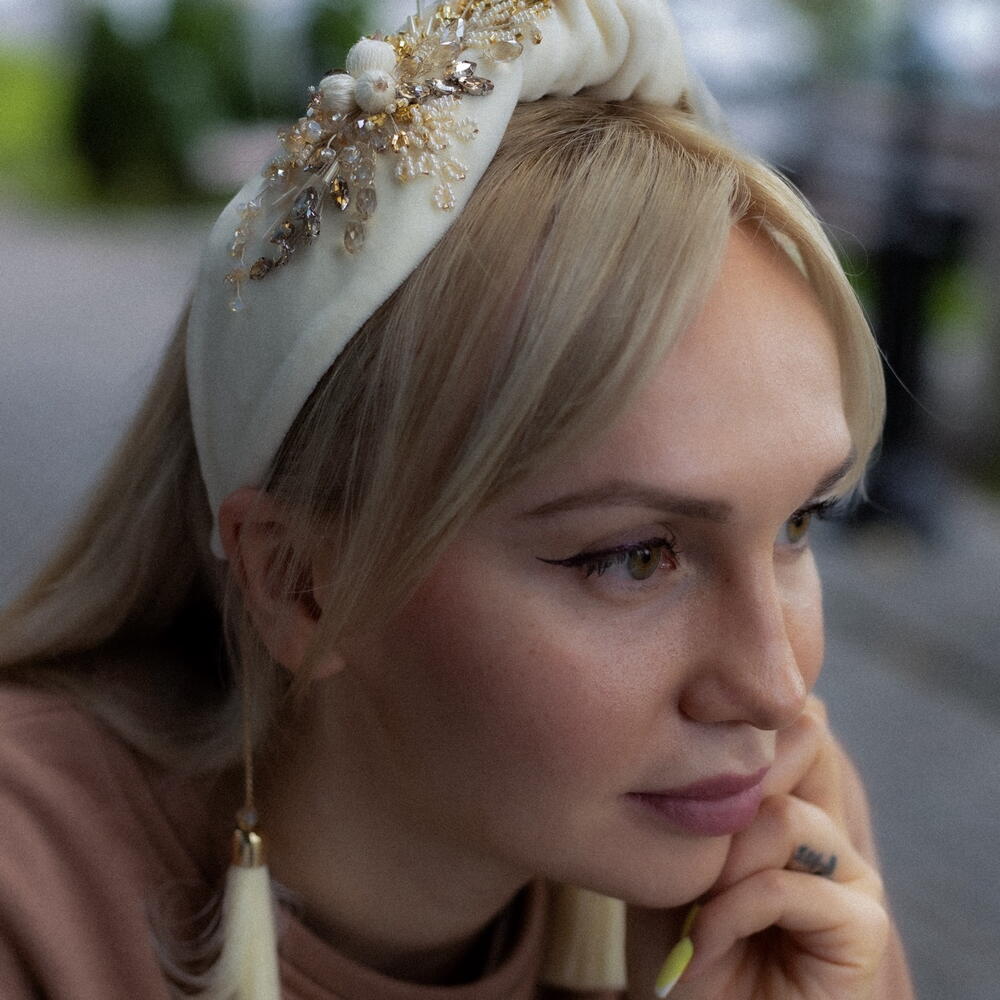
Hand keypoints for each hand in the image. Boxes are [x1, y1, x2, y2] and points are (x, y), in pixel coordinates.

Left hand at [628, 697, 903, 998]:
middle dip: (727, 786)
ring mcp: (849, 870)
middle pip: (800, 739)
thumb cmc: (672, 938)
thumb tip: (700, 728)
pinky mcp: (863, 924)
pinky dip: (731, 913)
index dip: (725, 726)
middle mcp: (825, 820)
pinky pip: (786, 886)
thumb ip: (694, 789)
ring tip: (690, 906)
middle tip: (686, 841)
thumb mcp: (668, 848)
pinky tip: (703, 941)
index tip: (670, 762)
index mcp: (786, 793)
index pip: (779, 717)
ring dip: (720, 865)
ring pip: (780, 818)